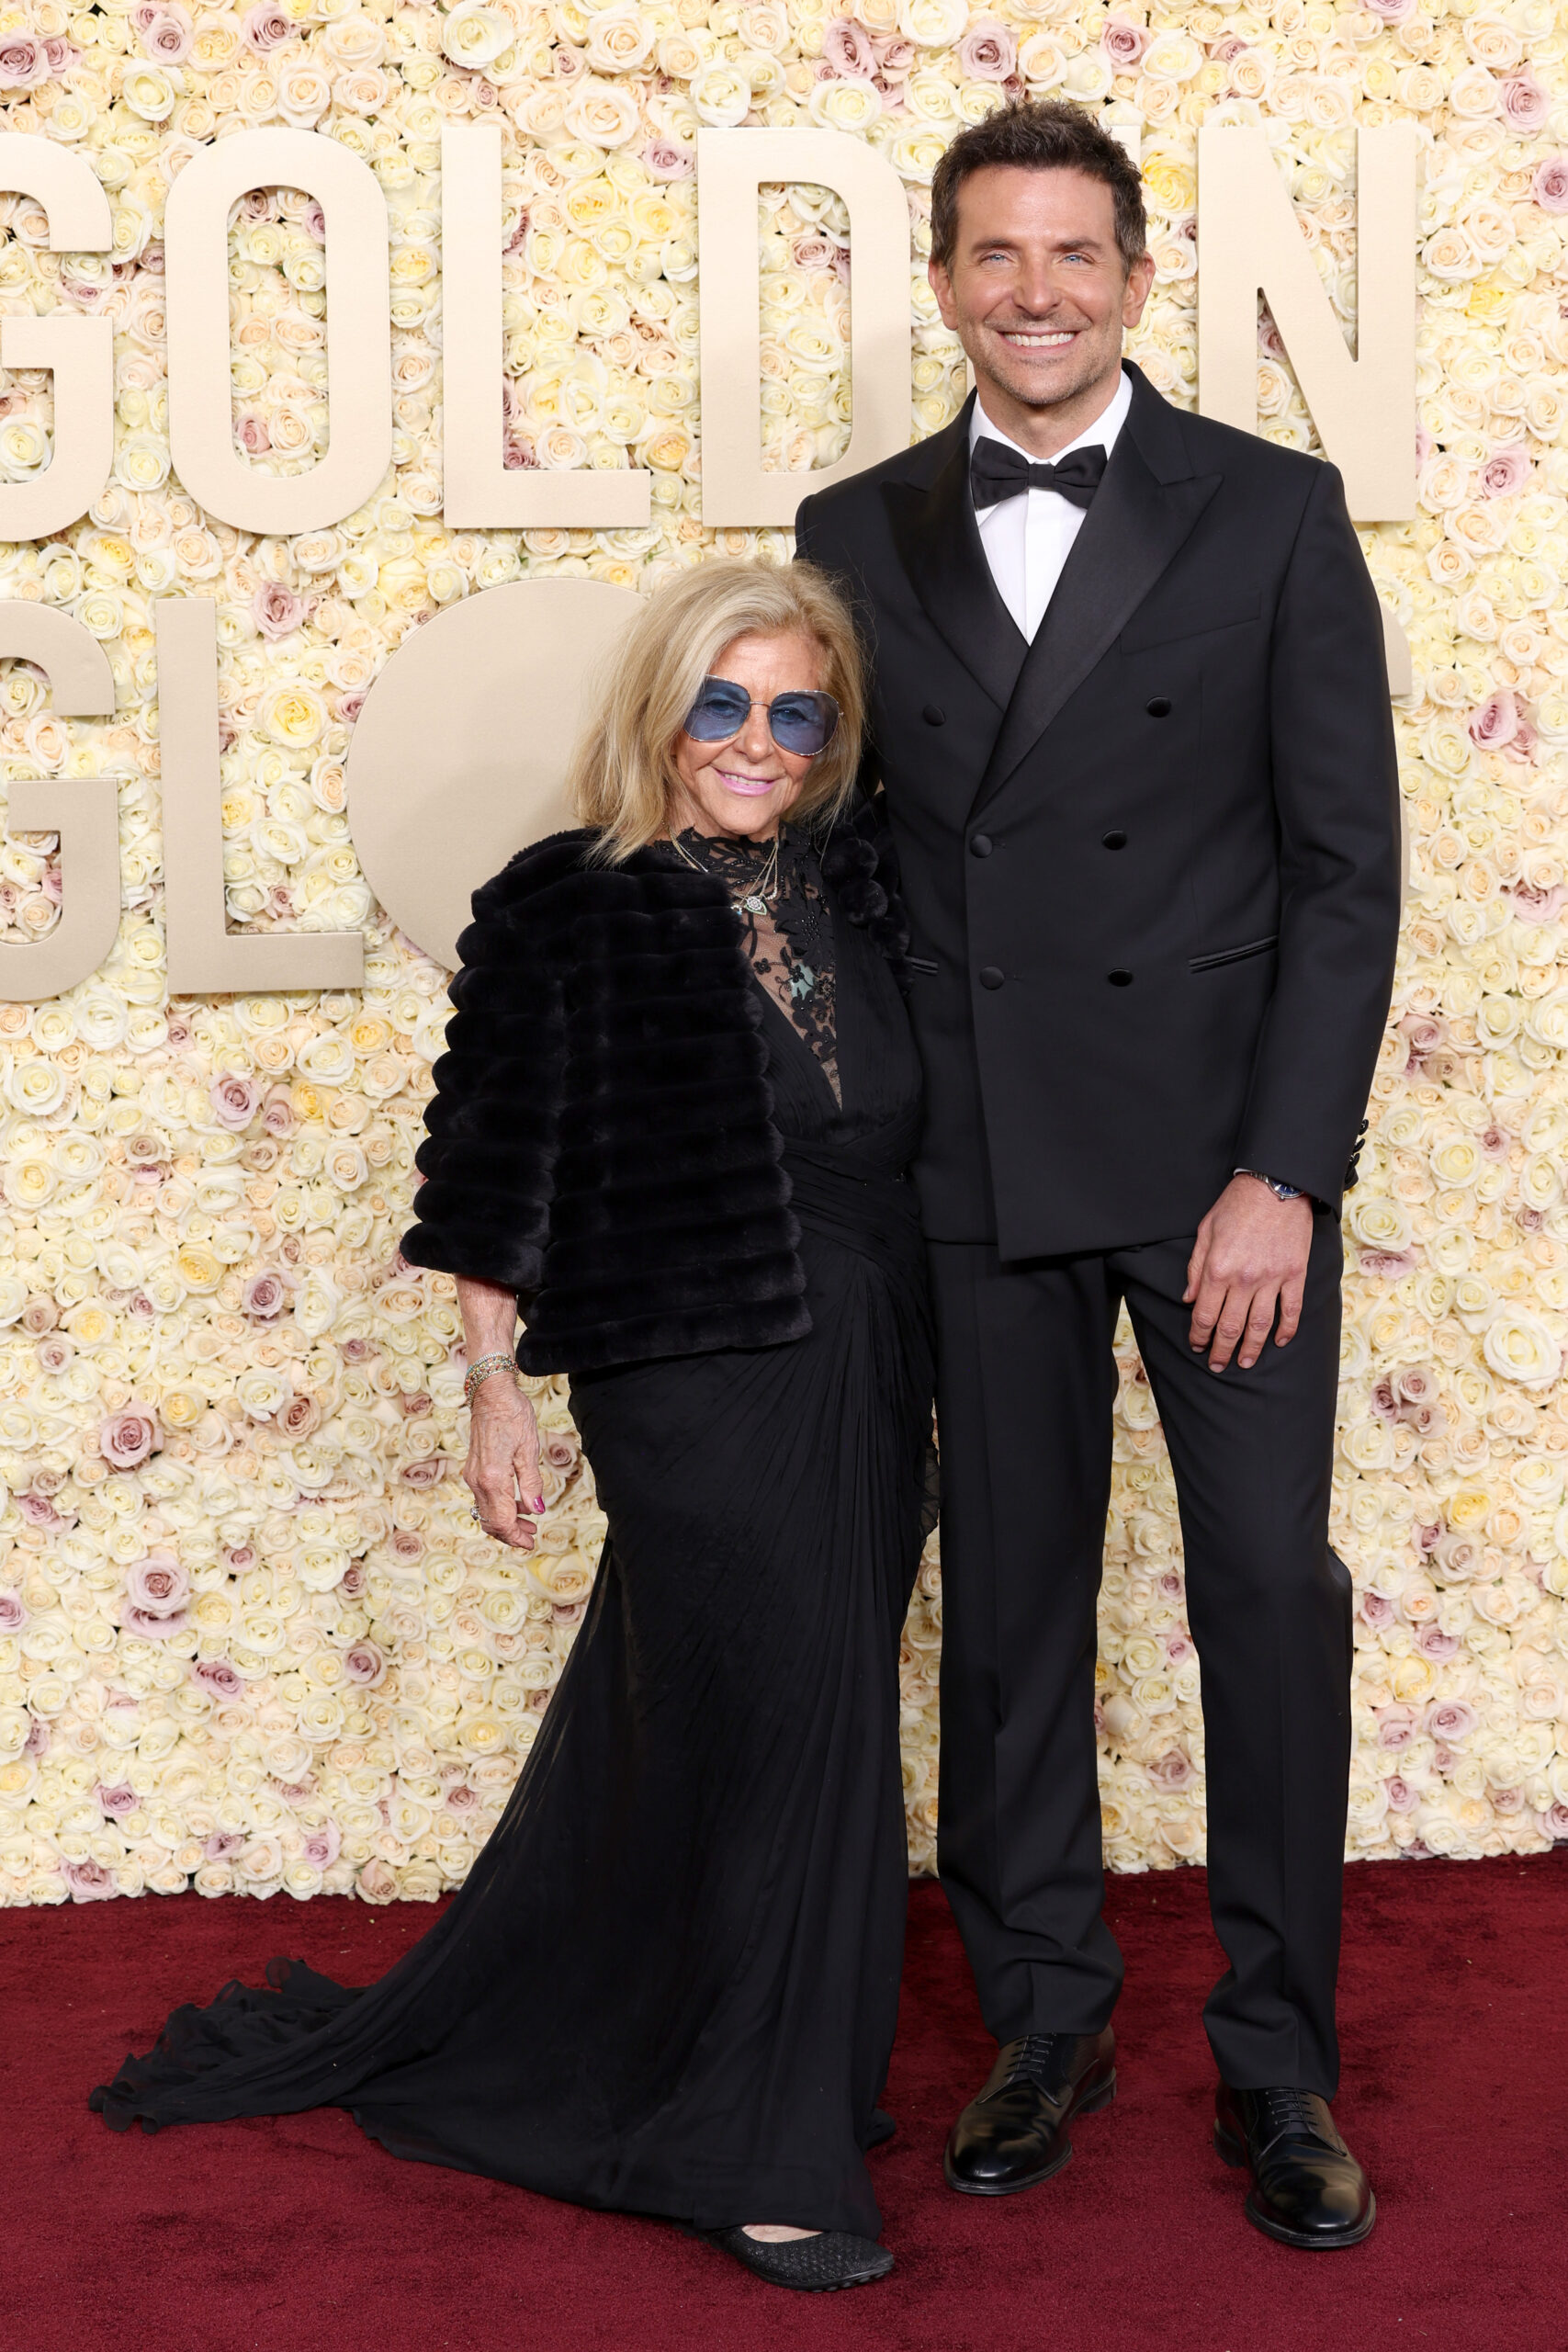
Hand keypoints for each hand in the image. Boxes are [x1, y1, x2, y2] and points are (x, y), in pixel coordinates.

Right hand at [464, 1374, 542, 1548]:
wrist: (491, 1394)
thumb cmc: (512, 1416)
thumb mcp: (529, 1451)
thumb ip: (532, 1484)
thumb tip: (537, 1510)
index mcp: (493, 1478)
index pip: (501, 1521)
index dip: (515, 1537)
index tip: (530, 1543)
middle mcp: (477, 1480)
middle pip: (490, 1521)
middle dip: (511, 1533)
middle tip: (532, 1536)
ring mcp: (472, 1475)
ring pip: (486, 1511)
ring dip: (505, 1520)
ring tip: (529, 1521)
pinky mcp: (473, 1469)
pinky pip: (484, 1498)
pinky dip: (499, 1507)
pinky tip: (517, 1502)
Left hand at [1184, 1176, 1313, 1372]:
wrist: (1275, 1186)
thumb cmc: (1236, 1205)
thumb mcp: (1205, 1231)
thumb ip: (1196, 1268)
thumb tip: (1189, 1298)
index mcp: (1218, 1269)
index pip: (1205, 1314)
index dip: (1199, 1335)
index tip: (1197, 1345)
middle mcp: (1244, 1279)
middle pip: (1230, 1326)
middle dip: (1221, 1350)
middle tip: (1217, 1364)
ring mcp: (1272, 1278)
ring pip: (1260, 1324)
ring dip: (1251, 1348)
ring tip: (1244, 1362)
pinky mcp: (1294, 1274)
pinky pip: (1291, 1309)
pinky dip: (1287, 1329)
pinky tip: (1280, 1342)